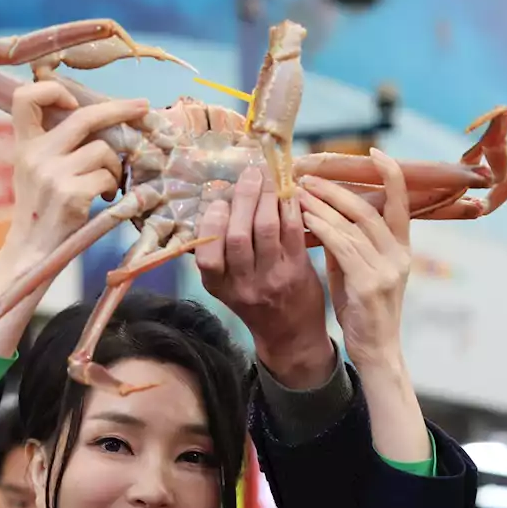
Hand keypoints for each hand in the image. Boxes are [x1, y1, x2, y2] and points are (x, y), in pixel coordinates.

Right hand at [1, 82, 149, 270]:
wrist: (30, 252)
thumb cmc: (41, 210)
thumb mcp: (33, 171)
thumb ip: (53, 144)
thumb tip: (97, 117)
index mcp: (23, 145)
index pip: (25, 96)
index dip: (53, 90)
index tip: (75, 102)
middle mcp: (35, 155)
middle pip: (83, 116)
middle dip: (119, 109)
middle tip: (141, 106)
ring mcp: (52, 174)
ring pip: (103, 150)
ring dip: (114, 166)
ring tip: (107, 184)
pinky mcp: (71, 195)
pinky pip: (108, 177)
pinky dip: (112, 188)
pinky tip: (103, 199)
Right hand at [195, 166, 334, 388]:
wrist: (290, 334)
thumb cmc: (255, 302)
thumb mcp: (226, 285)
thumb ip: (219, 252)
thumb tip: (218, 199)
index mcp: (219, 285)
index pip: (207, 255)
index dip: (211, 224)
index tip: (219, 200)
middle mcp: (244, 285)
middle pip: (238, 236)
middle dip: (243, 198)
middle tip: (250, 173)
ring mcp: (273, 278)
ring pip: (267, 228)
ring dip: (267, 196)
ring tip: (268, 176)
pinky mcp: (299, 271)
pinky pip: (293, 231)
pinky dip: (290, 207)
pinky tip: (288, 192)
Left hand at [297, 148, 410, 372]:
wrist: (377, 351)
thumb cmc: (365, 312)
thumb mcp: (360, 272)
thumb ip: (349, 245)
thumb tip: (324, 216)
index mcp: (402, 249)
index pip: (401, 203)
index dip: (391, 175)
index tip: (375, 151)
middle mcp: (398, 255)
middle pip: (368, 208)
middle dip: (335, 189)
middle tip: (308, 177)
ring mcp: (386, 270)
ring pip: (353, 224)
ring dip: (323, 204)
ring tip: (298, 192)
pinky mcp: (369, 284)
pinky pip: (343, 247)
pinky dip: (323, 228)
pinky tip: (305, 219)